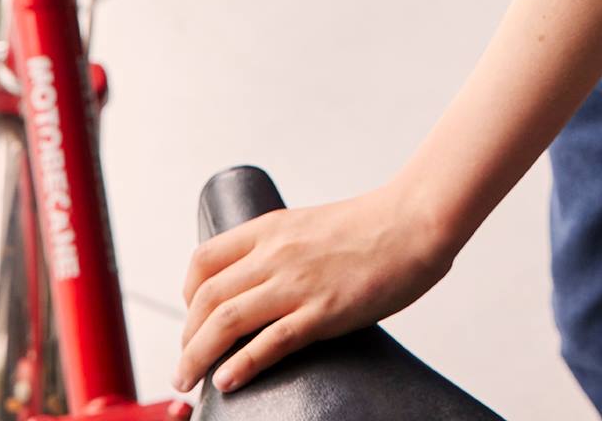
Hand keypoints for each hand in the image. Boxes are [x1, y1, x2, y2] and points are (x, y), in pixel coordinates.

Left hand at [173, 179, 453, 393]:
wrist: (416, 220)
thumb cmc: (374, 226)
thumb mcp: (312, 225)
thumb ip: (284, 249)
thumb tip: (265, 281)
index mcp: (272, 228)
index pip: (204, 261)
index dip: (188, 296)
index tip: (193, 320)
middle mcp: (277, 253)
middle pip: (206, 298)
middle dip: (186, 338)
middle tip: (185, 364)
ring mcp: (299, 283)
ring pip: (225, 322)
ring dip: (196, 357)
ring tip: (189, 382)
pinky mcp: (324, 311)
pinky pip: (270, 342)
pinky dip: (241, 366)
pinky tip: (228, 381)